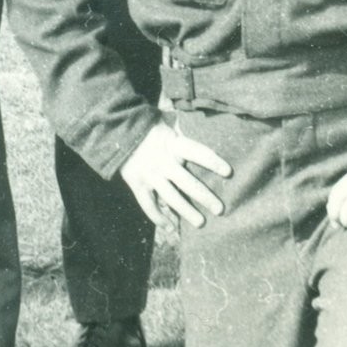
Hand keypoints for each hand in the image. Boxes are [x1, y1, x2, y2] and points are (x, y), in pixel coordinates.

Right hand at [117, 121, 232, 227]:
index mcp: (173, 143)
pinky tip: (170, 228)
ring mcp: (149, 174)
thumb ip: (183, 126)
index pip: (197, 152)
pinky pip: (148, 205)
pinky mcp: (136, 184)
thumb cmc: (148, 126)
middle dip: (204, 196)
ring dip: (186, 211)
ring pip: (170, 197)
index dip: (213, 161)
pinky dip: (158, 218)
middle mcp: (162, 161)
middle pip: (187, 182)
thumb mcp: (167, 121)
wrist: (118, 130)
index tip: (228, 172)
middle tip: (220, 209)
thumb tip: (203, 118)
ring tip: (200, 223)